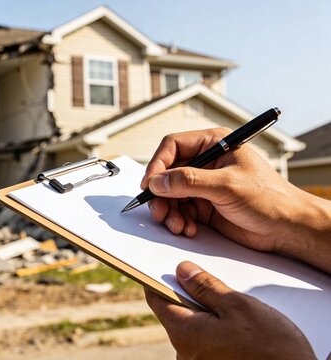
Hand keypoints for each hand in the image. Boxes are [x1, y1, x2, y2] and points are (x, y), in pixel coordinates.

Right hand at [141, 129, 330, 272]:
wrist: (287, 228)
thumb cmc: (269, 198)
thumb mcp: (227, 185)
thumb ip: (189, 181)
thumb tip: (158, 181)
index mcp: (214, 144)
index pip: (173, 147)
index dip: (157, 165)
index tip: (150, 185)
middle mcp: (205, 163)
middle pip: (167, 173)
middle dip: (161, 194)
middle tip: (159, 211)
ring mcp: (203, 185)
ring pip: (170, 195)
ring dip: (168, 211)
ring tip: (177, 225)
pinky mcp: (203, 206)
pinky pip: (179, 211)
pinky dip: (178, 221)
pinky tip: (188, 229)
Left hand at [145, 261, 315, 358]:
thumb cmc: (270, 346)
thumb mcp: (237, 306)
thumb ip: (205, 287)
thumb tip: (181, 270)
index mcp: (184, 333)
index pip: (157, 299)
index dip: (158, 279)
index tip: (165, 265)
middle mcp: (185, 352)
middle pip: (175, 312)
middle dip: (189, 294)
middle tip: (207, 278)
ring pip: (192, 325)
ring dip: (204, 311)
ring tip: (226, 300)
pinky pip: (204, 339)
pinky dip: (213, 326)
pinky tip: (233, 321)